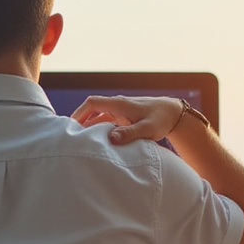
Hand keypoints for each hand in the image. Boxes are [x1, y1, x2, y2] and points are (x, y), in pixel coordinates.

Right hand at [70, 96, 185, 145]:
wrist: (173, 113)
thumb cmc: (161, 120)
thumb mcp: (147, 129)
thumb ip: (130, 133)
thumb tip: (112, 138)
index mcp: (119, 104)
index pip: (93, 103)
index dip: (79, 113)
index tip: (71, 125)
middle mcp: (117, 105)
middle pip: (92, 109)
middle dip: (80, 120)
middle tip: (70, 135)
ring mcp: (119, 111)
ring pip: (98, 116)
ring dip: (88, 125)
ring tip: (79, 140)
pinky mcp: (123, 117)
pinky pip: (105, 121)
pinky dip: (98, 128)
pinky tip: (95, 140)